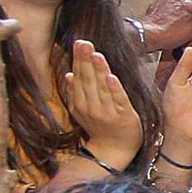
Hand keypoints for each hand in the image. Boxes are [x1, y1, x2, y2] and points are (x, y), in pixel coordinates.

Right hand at [63, 39, 142, 167]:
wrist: (113, 150)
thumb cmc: (100, 127)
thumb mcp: (82, 110)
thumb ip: (75, 93)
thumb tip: (68, 75)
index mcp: (80, 103)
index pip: (79, 77)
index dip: (79, 60)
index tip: (78, 43)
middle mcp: (91, 106)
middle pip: (88, 80)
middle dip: (85, 60)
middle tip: (84, 42)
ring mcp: (107, 112)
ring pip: (101, 87)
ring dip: (99, 70)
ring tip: (96, 54)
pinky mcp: (123, 116)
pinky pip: (118, 100)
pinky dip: (114, 89)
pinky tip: (112, 76)